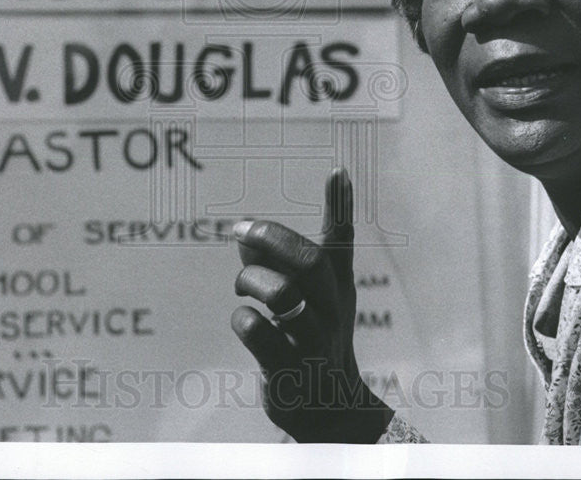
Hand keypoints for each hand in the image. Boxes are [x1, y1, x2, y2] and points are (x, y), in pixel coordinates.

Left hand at [230, 168, 391, 442]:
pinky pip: (258, 332)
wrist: (329, 409)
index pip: (340, 240)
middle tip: (239, 230)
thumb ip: (284, 261)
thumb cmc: (315, 339)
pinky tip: (247, 322)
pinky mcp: (290, 370)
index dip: (340, 206)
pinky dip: (244, 320)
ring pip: (281, 294)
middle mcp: (332, 310)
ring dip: (251, 282)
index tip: (336, 170)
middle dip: (270, 238)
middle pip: (309, 262)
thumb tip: (247, 234)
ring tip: (244, 290)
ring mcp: (314, 341)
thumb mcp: (312, 299)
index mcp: (337, 287)